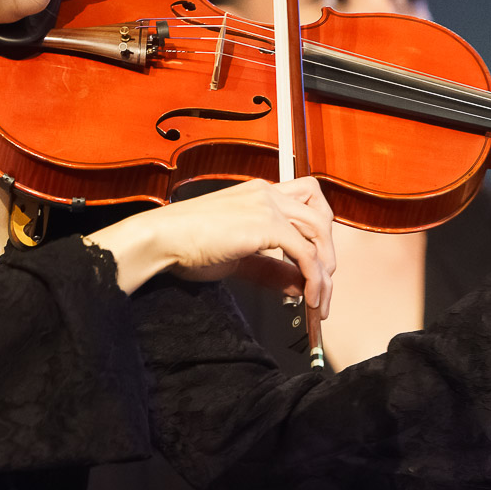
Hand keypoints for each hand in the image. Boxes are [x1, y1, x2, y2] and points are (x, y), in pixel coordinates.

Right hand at [87, 176, 335, 313]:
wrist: (162, 239)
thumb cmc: (187, 245)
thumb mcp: (238, 258)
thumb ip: (271, 269)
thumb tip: (300, 285)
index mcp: (259, 193)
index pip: (306, 200)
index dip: (317, 231)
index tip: (316, 263)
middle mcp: (267, 192)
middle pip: (320, 211)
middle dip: (328, 249)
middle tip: (323, 281)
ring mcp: (268, 205)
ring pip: (319, 230)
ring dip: (325, 268)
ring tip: (320, 296)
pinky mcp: (266, 224)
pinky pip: (305, 252)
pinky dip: (314, 277)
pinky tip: (309, 297)